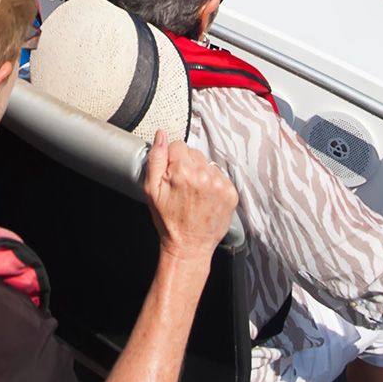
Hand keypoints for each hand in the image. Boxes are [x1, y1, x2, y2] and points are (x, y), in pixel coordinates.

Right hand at [141, 130, 236, 266]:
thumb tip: (161, 136)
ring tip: (194, 194)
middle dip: (187, 165)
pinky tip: (205, 198)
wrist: (189, 246)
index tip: (172, 175)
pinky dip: (213, 183)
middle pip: (194, 153)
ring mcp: (220, 184)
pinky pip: (220, 176)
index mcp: (183, 171)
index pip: (179, 145)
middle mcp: (205, 174)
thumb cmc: (168, 221)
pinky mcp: (231, 193)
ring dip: (201, 174)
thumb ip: (156, 158)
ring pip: (208, 164)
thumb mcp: (151, 190)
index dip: (172, 160)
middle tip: (182, 187)